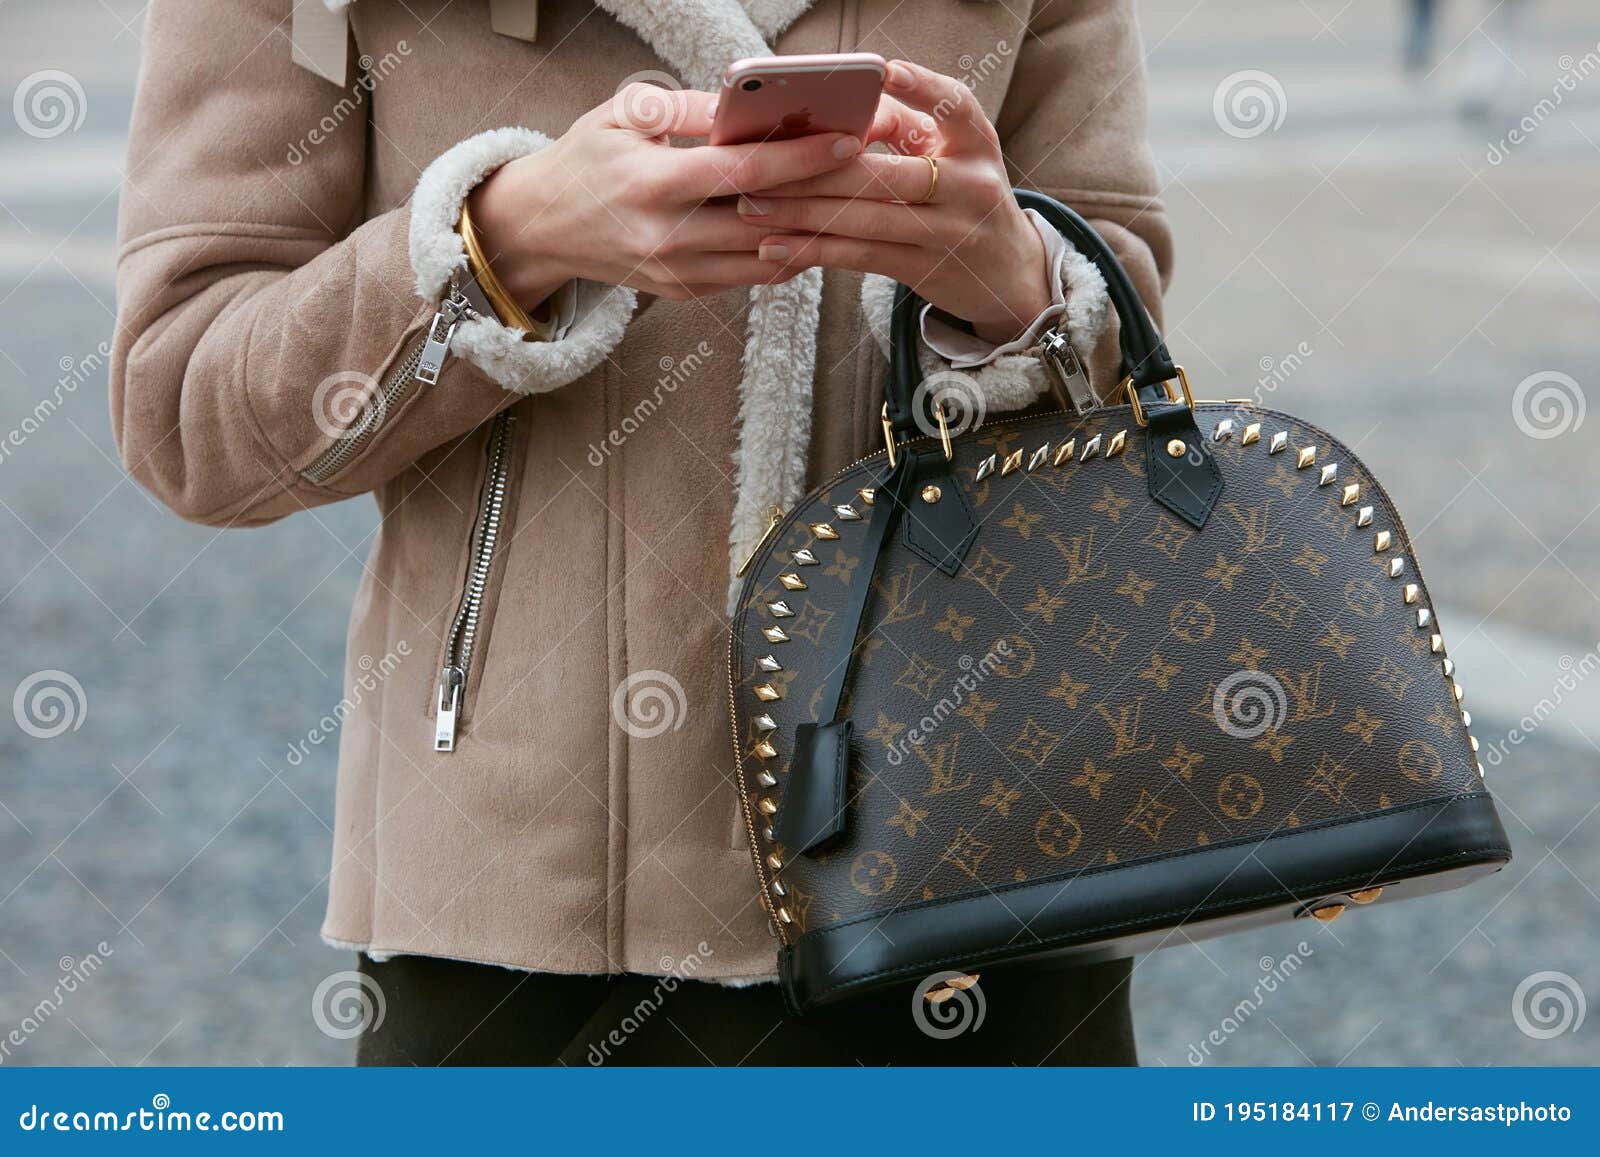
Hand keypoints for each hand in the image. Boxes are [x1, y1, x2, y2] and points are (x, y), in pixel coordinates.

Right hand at [467, 85, 869, 305]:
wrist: (542, 225)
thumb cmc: (587, 158)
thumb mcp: (625, 116)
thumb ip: (689, 111)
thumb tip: (750, 104)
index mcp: (652, 183)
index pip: (745, 173)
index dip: (801, 157)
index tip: (846, 140)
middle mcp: (666, 236)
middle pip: (765, 220)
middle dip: (821, 196)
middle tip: (866, 174)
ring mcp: (675, 272)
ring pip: (765, 258)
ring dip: (812, 232)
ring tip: (849, 203)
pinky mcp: (682, 292)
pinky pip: (748, 277)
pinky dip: (783, 254)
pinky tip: (809, 229)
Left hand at [738, 60, 1053, 345]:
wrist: (1008, 274)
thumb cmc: (962, 199)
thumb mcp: (953, 157)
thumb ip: (904, 133)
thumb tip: (832, 121)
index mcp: (977, 144)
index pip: (956, 105)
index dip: (922, 87)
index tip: (885, 72)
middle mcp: (970, 187)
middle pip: (887, 174)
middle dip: (816, 170)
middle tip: (761, 164)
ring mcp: (949, 232)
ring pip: (865, 219)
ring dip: (802, 213)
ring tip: (751, 207)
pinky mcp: (925, 269)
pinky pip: (860, 257)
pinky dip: (813, 252)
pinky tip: (773, 248)